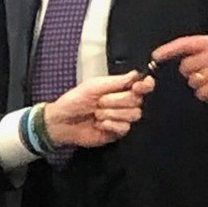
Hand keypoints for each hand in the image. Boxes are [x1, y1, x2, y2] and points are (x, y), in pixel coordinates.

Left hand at [40, 70, 154, 148]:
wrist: (62, 122)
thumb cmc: (74, 101)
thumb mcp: (93, 86)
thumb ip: (116, 81)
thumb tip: (136, 74)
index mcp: (120, 89)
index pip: (143, 86)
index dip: (145, 85)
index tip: (138, 86)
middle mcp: (124, 103)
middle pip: (137, 101)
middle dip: (116, 101)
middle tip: (99, 102)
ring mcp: (122, 118)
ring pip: (133, 114)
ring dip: (112, 113)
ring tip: (96, 113)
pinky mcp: (118, 132)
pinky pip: (125, 127)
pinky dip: (111, 125)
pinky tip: (99, 124)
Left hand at [152, 35, 207, 99]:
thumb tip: (193, 56)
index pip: (185, 43)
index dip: (168, 50)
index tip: (156, 56)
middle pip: (185, 67)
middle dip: (190, 72)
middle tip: (203, 73)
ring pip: (193, 81)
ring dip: (199, 83)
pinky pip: (203, 93)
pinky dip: (206, 94)